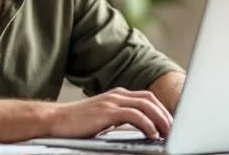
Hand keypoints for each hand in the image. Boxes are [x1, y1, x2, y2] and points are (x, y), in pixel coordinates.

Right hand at [48, 87, 172, 139]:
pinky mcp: (107, 112)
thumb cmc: (77, 123)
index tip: (170, 124)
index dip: (162, 110)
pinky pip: (134, 115)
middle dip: (165, 114)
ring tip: (167, 134)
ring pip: (146, 105)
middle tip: (173, 130)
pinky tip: (152, 135)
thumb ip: (120, 118)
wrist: (55, 120)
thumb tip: (140, 128)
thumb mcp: (103, 117)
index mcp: (117, 95)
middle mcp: (117, 95)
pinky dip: (147, 124)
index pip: (147, 98)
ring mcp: (112, 102)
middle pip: (150, 99)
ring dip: (160, 119)